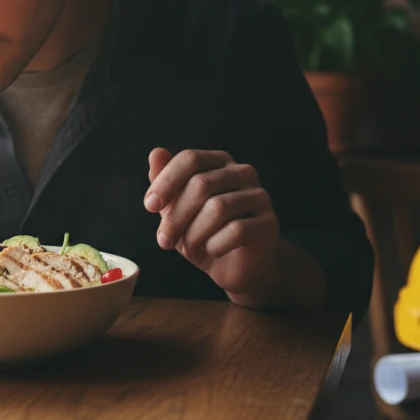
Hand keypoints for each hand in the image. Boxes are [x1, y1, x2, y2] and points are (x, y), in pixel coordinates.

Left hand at [144, 148, 279, 300]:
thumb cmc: (202, 233)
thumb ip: (165, 181)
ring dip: (193, 233)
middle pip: (201, 184)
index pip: (190, 159)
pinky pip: (237, 230)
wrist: (234, 267)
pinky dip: (215, 244)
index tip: (149, 206)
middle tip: (164, 240)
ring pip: (218, 208)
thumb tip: (156, 153)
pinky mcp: (269, 223)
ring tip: (188, 247)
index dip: (166, 182)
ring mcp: (260, 196)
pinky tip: (212, 250)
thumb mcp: (176, 209)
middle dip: (175, 216)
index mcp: (220, 162)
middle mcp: (243, 172)